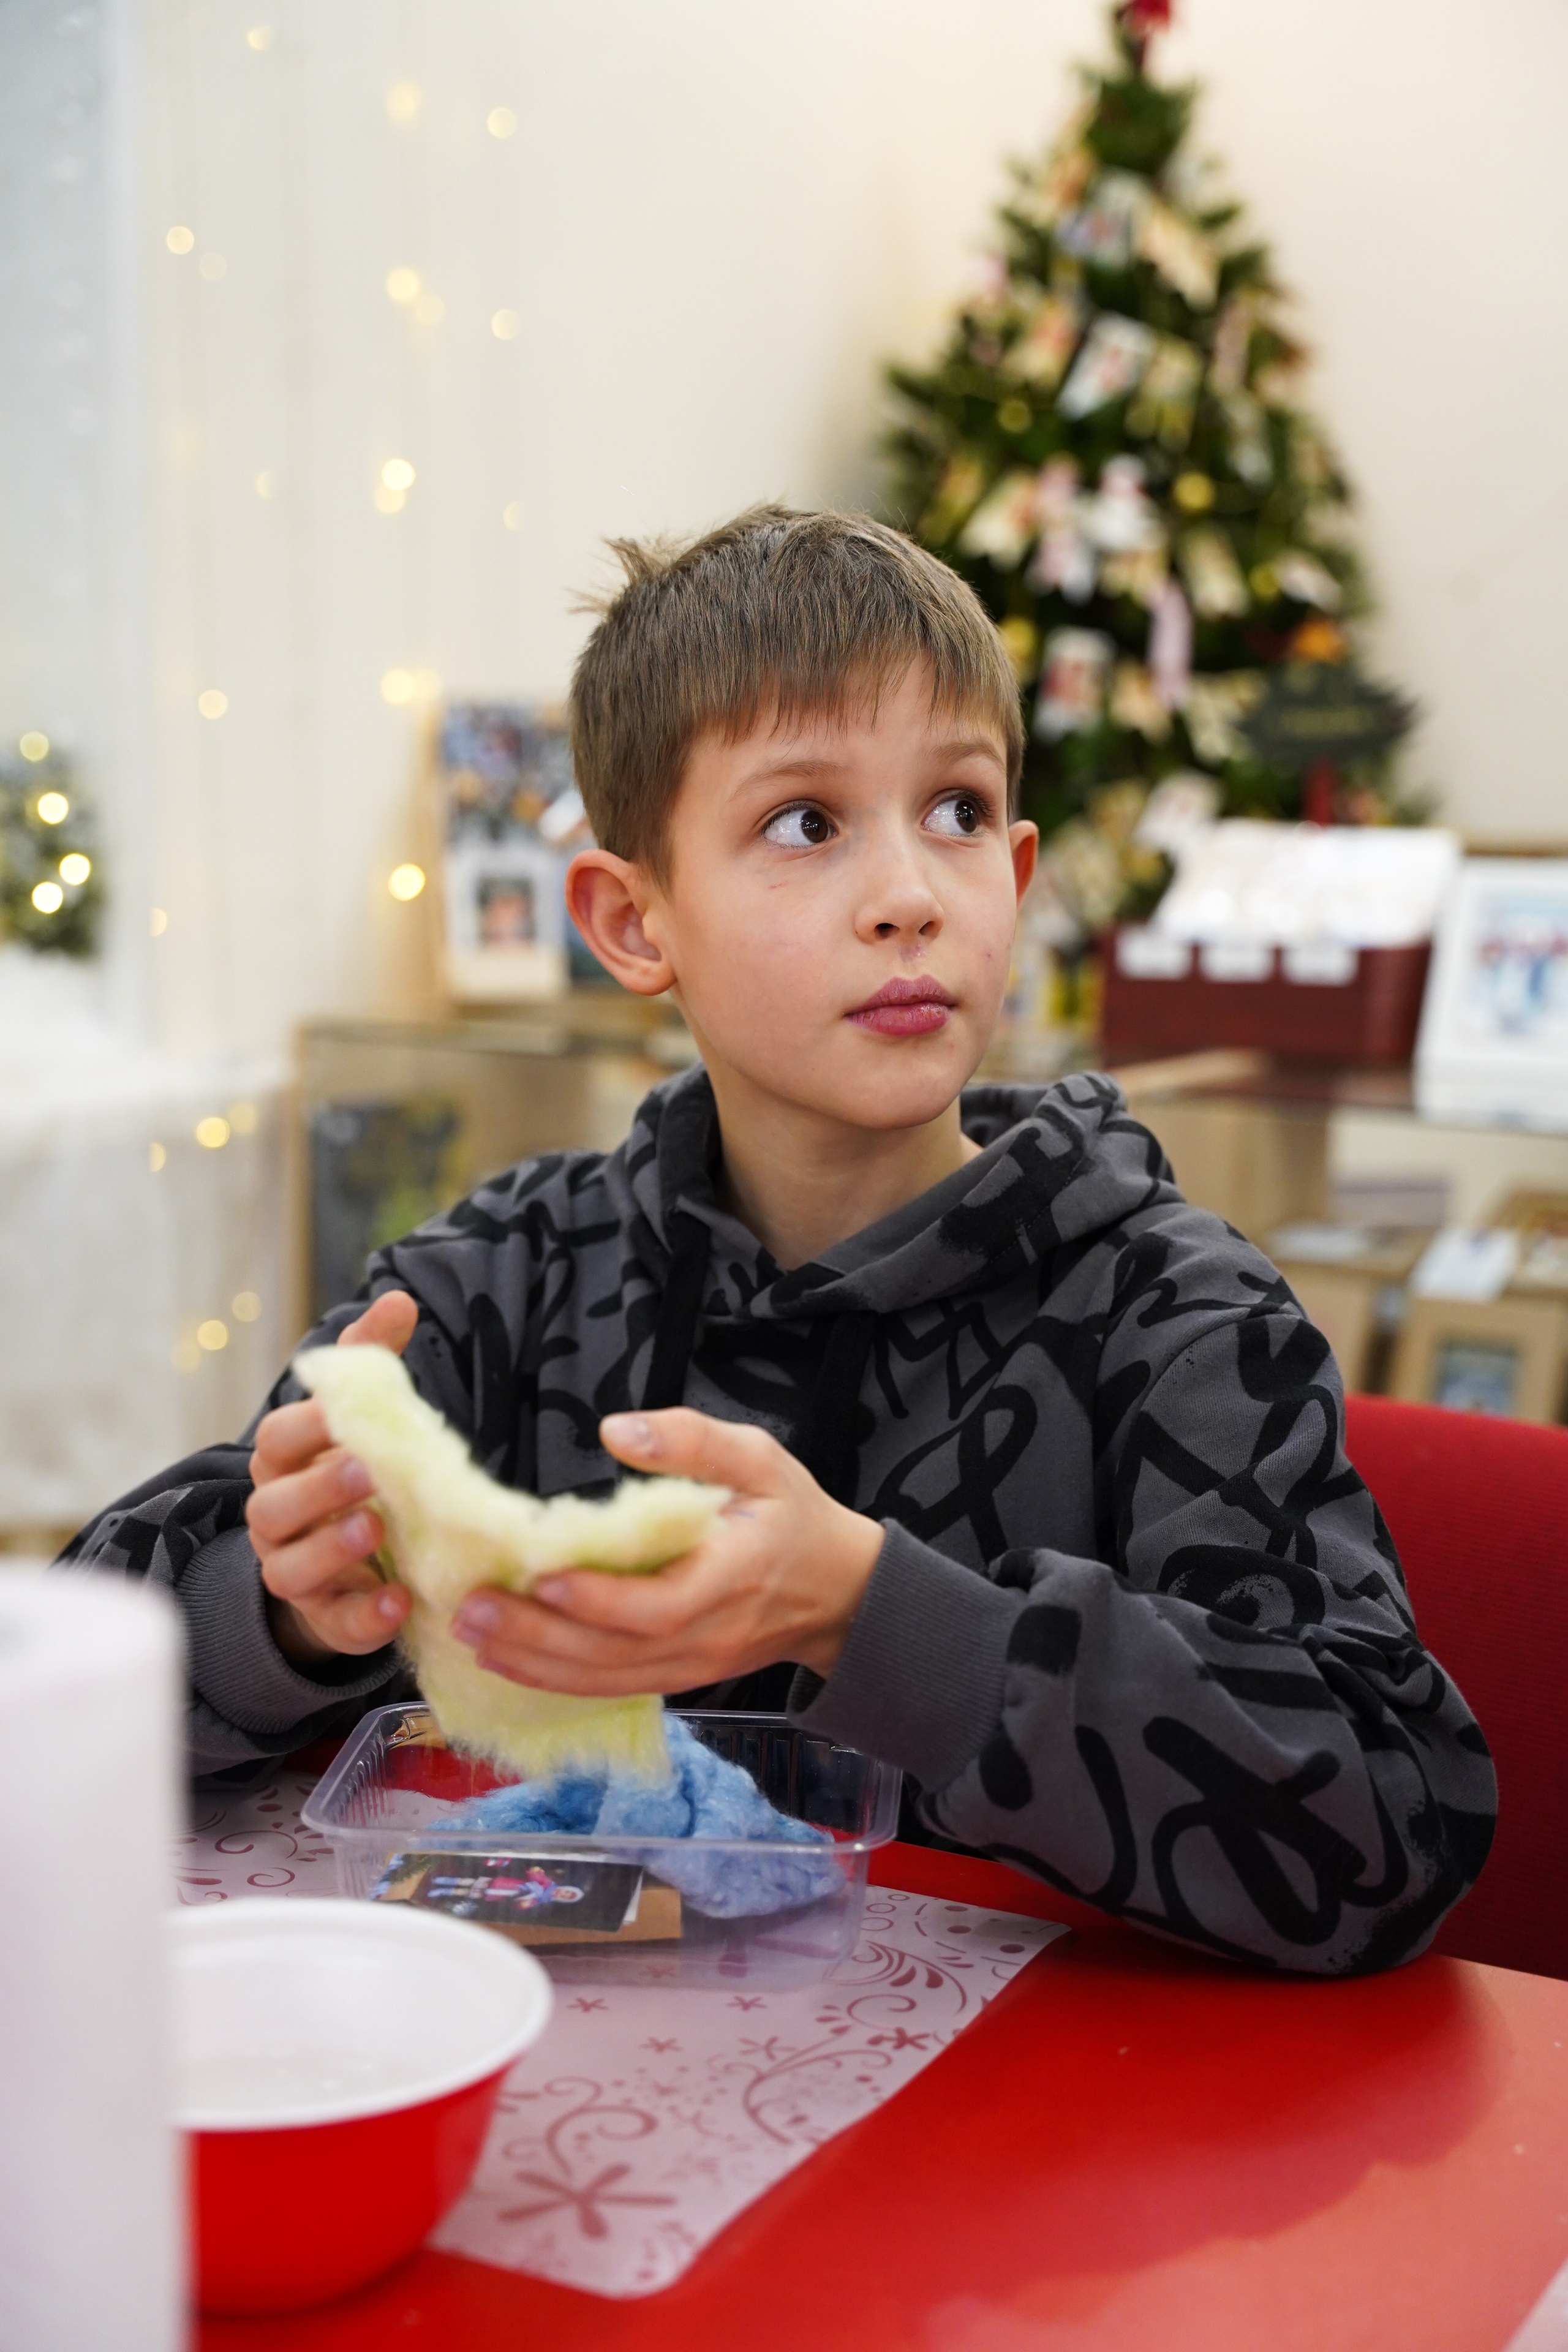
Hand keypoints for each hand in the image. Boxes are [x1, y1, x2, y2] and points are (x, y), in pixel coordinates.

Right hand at [246, 1291, 419, 1667]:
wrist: (338, 1565)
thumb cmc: (345, 1474)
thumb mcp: (357, 1420)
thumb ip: (372, 1363)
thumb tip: (399, 1299)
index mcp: (283, 1464)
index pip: (277, 1439)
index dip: (305, 1427)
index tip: (343, 1416)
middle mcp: (275, 1518)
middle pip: (276, 1504)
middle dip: (317, 1488)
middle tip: (365, 1472)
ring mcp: (293, 1571)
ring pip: (290, 1566)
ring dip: (331, 1548)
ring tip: (377, 1530)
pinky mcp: (324, 1618)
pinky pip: (335, 1623)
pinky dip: (363, 1616)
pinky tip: (397, 1602)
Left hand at [448, 1408, 884, 1695]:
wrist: (839, 1593)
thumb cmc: (794, 1515)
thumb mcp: (761, 1460)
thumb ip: (693, 1442)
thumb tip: (616, 1431)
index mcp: (733, 1576)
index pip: (662, 1605)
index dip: (600, 1599)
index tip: (543, 1575)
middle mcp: (709, 1634)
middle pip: (617, 1653)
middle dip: (539, 1636)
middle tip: (469, 1610)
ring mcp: (692, 1665)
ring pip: (606, 1679)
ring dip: (533, 1662)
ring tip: (469, 1635)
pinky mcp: (678, 1677)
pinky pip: (610, 1687)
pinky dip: (554, 1679)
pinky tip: (505, 1660)